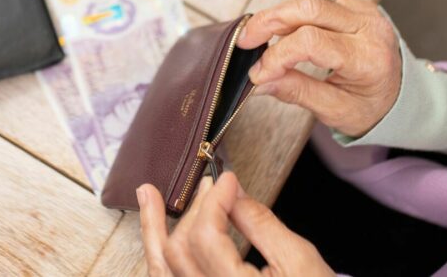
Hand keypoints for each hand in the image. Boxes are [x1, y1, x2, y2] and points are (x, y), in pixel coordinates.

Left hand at [138, 172, 333, 276]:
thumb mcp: (298, 258)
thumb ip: (260, 223)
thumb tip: (231, 191)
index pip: (206, 236)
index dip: (214, 200)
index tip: (226, 178)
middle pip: (180, 248)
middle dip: (195, 209)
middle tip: (213, 186)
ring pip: (161, 267)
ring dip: (154, 227)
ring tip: (148, 195)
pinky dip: (158, 254)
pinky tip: (154, 230)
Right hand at [237, 0, 400, 136]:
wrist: (402, 95)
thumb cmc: (371, 106)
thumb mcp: (335, 110)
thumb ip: (296, 92)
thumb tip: (259, 81)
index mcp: (368, 59)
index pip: (311, 42)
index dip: (276, 55)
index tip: (258, 74)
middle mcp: (370, 28)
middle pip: (309, 7)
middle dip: (270, 21)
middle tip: (245, 40)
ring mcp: (365, 12)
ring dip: (279, 13)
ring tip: (260, 35)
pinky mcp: (357, 5)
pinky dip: (293, 9)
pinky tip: (281, 26)